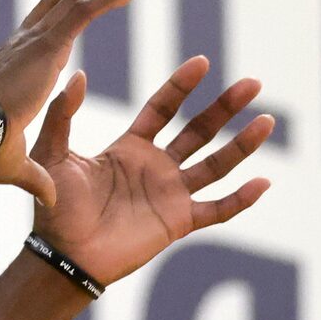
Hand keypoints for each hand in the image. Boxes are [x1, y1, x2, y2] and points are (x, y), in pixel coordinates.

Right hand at [0, 0, 134, 207]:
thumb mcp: (15, 164)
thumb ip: (37, 177)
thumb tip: (49, 200)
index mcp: (17, 64)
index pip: (43, 28)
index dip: (62, 12)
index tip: (79, 0)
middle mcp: (25, 44)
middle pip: (59, 3)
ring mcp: (35, 42)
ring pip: (73, 0)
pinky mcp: (47, 46)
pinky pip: (82, 13)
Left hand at [19, 55, 272, 282]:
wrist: (64, 256)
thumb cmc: (55, 209)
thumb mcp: (54, 154)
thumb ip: (63, 116)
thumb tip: (78, 75)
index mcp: (131, 148)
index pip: (163, 109)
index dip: (182, 86)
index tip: (202, 63)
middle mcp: (157, 167)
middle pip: (199, 130)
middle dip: (225, 107)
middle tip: (252, 83)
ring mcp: (171, 195)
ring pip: (216, 165)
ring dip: (242, 145)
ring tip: (266, 121)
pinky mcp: (178, 223)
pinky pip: (217, 210)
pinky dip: (240, 199)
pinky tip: (262, 182)